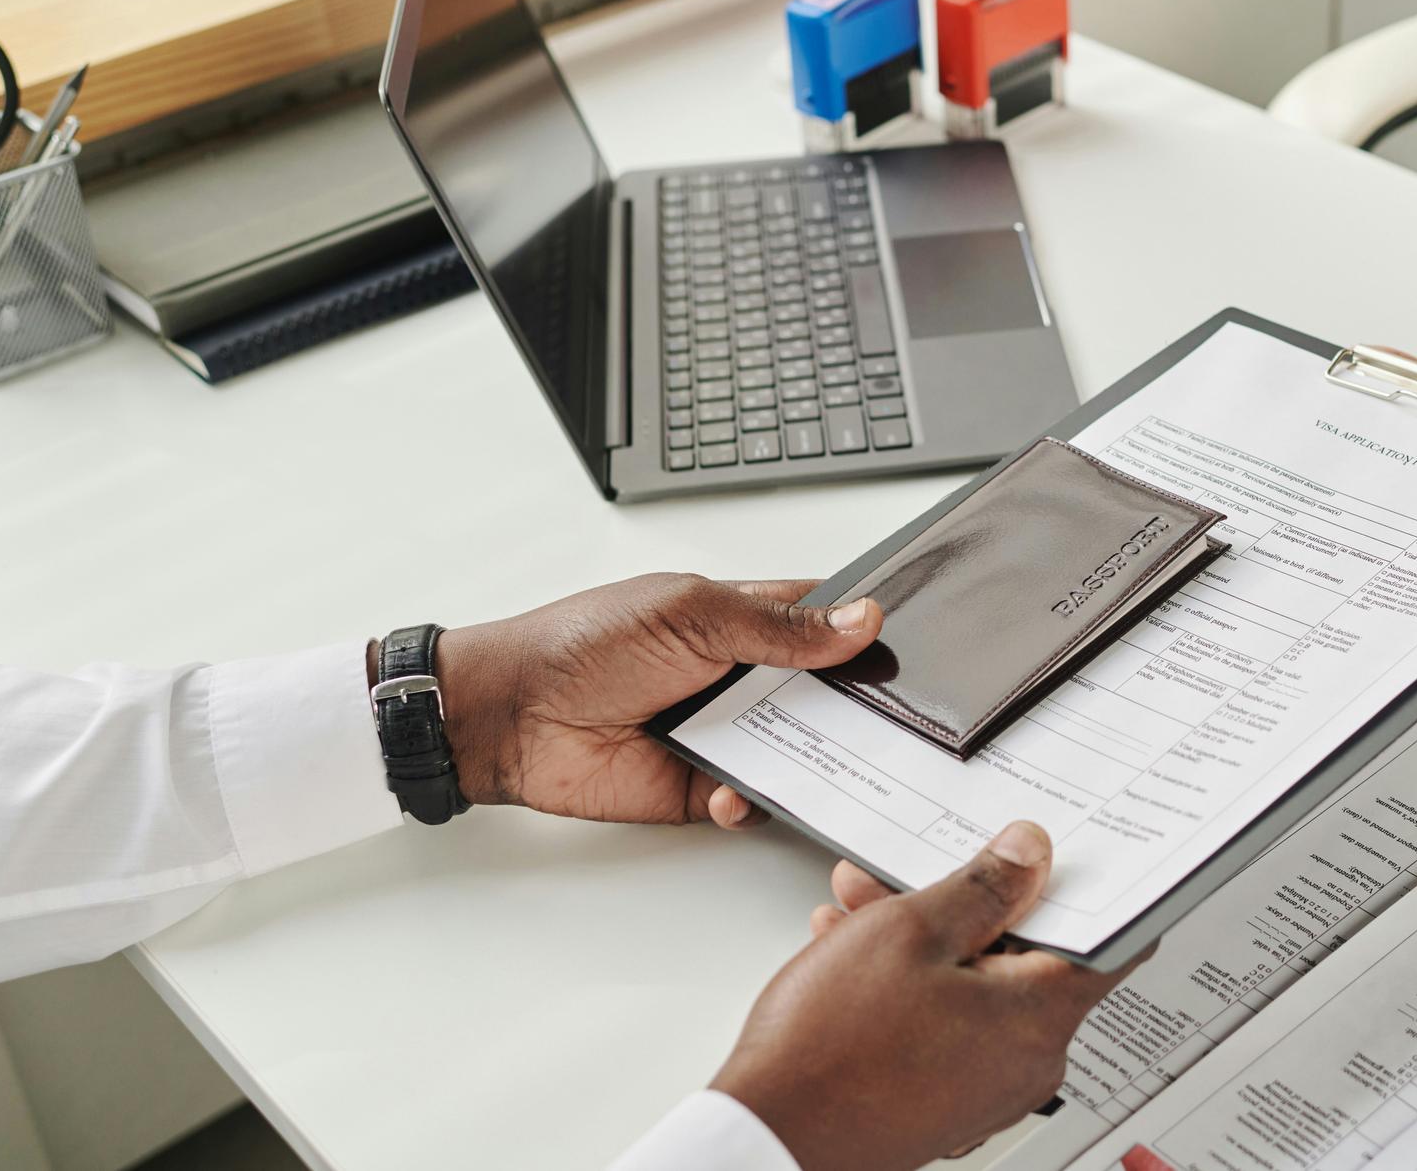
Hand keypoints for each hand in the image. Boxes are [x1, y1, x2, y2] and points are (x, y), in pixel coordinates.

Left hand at [428, 572, 882, 828]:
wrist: (510, 717)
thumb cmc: (581, 644)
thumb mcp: (690, 615)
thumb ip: (778, 625)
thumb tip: (859, 620)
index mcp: (743, 618)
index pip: (824, 620)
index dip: (864, 631)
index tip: (906, 647)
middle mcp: (741, 675)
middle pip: (823, 692)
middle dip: (852, 706)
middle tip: (885, 718)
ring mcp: (724, 731)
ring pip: (796, 750)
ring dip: (811, 758)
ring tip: (824, 761)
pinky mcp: (700, 785)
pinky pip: (751, 798)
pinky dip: (750, 800)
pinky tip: (730, 791)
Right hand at [715, 822, 1136, 1170]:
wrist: (767, 1138)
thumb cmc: (831, 1052)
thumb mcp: (909, 932)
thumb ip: (983, 886)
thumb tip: (1031, 854)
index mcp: (1039, 1017)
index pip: (1110, 941)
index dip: (1091, 887)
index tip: (1070, 852)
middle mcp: (1025, 1061)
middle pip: (1026, 956)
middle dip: (971, 901)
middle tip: (926, 866)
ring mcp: (984, 1085)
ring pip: (974, 982)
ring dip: (927, 935)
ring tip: (863, 903)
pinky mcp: (944, 1097)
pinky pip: (947, 1019)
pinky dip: (912, 980)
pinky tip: (854, 948)